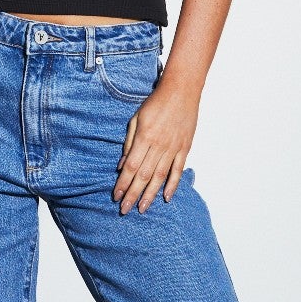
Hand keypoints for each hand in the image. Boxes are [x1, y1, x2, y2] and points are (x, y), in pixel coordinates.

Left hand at [113, 78, 198, 213]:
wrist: (181, 91)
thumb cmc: (155, 103)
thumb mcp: (135, 119)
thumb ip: (129, 142)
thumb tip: (122, 165)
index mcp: (144, 137)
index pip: (131, 166)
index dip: (123, 183)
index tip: (116, 196)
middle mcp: (159, 145)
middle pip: (144, 175)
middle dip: (133, 194)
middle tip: (124, 210)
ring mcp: (173, 148)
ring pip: (160, 176)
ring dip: (150, 194)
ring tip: (141, 208)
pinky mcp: (184, 148)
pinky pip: (178, 170)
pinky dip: (172, 185)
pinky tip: (165, 197)